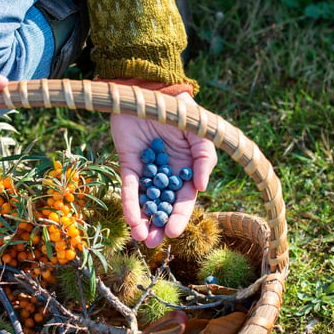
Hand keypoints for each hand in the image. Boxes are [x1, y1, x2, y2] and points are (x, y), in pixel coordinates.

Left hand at [110, 92, 216, 247]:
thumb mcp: (200, 134)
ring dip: (142, 221)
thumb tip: (201, 187)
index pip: (183, 200)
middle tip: (152, 243)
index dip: (179, 217)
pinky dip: (130, 203)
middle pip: (162, 206)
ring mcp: (146, 171)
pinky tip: (130, 219)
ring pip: (145, 202)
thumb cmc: (179, 111)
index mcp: (186, 171)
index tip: (172, 233)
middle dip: (158, 226)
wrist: (150, 89)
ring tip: (140, 237)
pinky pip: (129, 187)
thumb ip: (205, 159)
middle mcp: (166, 175)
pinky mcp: (128, 163)